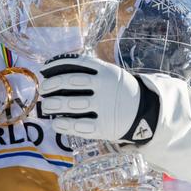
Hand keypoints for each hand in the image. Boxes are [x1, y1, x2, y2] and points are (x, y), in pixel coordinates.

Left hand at [40, 55, 156, 142]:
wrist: (147, 111)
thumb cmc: (119, 90)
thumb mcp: (110, 74)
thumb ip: (90, 71)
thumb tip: (56, 69)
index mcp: (105, 71)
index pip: (76, 64)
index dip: (57, 65)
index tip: (44, 69)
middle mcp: (104, 87)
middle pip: (71, 82)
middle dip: (52, 85)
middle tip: (42, 89)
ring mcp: (104, 107)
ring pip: (73, 104)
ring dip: (54, 105)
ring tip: (45, 106)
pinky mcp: (105, 127)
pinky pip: (80, 126)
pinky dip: (65, 125)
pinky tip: (55, 124)